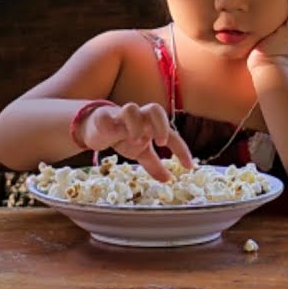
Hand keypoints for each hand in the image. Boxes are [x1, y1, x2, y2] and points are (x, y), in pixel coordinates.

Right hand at [78, 102, 193, 181]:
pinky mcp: (103, 118)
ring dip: (136, 125)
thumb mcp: (141, 152)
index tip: (189, 167)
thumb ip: (154, 164)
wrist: (97, 128)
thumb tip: (168, 180)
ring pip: (131, 108)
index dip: (182, 150)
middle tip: (161, 142)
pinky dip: (110, 125)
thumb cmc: (124, 137)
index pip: (172, 134)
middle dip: (161, 125)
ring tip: (137, 141)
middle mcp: (140, 117)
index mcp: (153, 125)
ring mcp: (121, 116)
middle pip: (155, 109)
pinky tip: (112, 135)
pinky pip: (106, 117)